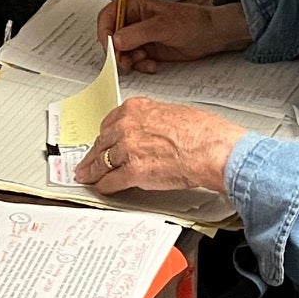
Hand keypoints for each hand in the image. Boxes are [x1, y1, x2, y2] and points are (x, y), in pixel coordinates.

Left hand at [73, 98, 246, 195]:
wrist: (212, 149)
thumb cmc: (202, 132)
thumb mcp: (170, 113)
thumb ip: (151, 121)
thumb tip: (148, 132)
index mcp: (136, 109)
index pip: (109, 124)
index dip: (104, 137)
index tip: (101, 143)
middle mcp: (127, 126)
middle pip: (102, 143)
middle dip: (93, 155)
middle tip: (87, 163)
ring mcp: (127, 149)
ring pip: (102, 162)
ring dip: (93, 172)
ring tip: (88, 177)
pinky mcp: (132, 172)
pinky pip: (111, 181)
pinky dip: (105, 186)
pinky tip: (102, 188)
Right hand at [98, 0, 251, 73]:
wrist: (210, 36)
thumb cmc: (192, 22)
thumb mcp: (163, 25)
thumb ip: (138, 33)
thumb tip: (117, 39)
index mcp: (134, 5)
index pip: (108, 16)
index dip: (105, 32)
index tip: (110, 47)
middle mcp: (134, 20)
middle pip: (112, 37)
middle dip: (118, 51)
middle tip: (126, 60)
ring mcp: (139, 36)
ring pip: (121, 52)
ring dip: (130, 61)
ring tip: (144, 61)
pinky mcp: (146, 50)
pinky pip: (133, 61)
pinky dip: (140, 66)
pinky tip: (152, 64)